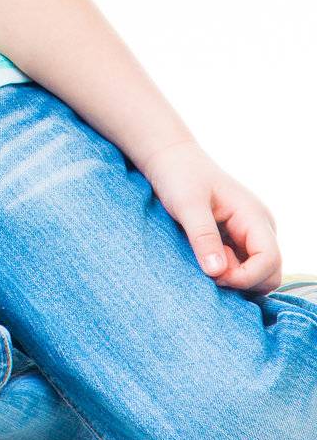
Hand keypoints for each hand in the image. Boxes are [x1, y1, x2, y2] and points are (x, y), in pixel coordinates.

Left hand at [138, 140, 281, 293]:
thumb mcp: (186, 205)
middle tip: (207, 269)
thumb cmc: (178, 175)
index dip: (246, 277)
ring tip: (204, 258)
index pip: (269, 261)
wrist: (169, 158)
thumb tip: (218, 272)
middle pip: (269, 273)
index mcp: (254, 217)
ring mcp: (250, 235)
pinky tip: (205, 259)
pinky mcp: (236, 240)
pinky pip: (241, 267)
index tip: (214, 275)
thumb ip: (203, 237)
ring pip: (256, 274)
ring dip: (233, 277)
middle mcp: (260, 228)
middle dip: (241, 281)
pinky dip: (226, 272)